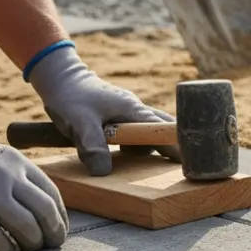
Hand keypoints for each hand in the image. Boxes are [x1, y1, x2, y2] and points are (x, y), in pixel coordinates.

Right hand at [0, 110, 67, 250]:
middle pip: (45, 211)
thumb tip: (34, 212)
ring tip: (27, 250)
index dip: (59, 216)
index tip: (59, 229)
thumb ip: (14, 179)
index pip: (51, 193)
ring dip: (32, 243)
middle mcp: (9, 176)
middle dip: (52, 233)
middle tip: (50, 245)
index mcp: (17, 162)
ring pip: (27, 227)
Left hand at [25, 41, 180, 175]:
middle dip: (170, 145)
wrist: (60, 78)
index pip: (163, 130)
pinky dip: (135, 142)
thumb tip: (103, 173)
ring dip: (145, 146)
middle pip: (162, 129)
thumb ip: (93, 147)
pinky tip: (122, 150)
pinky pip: (136, 130)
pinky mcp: (120, 115)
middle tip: (178, 164)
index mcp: (133, 111)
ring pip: (148, 131)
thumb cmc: (70, 97)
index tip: (190, 160)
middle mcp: (136, 110)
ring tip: (133, 157)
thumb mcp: (79, 124)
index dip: (177, 145)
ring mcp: (129, 112)